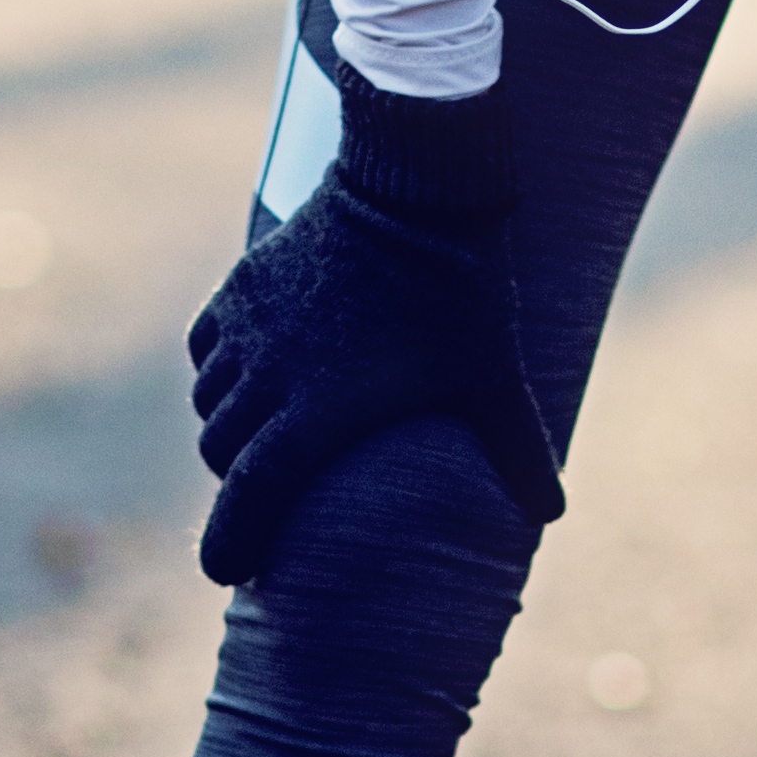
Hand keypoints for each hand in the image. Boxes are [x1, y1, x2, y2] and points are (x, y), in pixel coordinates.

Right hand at [185, 77, 568, 585]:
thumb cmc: (459, 289)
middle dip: (237, 484)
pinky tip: (248, 376)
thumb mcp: (494, 374)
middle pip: (221, 452)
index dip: (230, 540)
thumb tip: (552, 515)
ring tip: (261, 438)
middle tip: (262, 498)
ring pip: (209, 401)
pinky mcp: (240, 284)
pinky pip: (203, 350)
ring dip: (226, 428)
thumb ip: (518, 448)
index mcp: (319, 408)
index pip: (251, 493)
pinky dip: (216, 374)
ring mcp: (249, 325)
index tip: (220, 572)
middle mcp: (269, 372)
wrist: (415, 184)